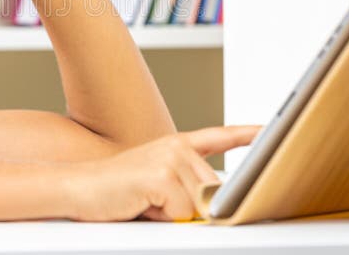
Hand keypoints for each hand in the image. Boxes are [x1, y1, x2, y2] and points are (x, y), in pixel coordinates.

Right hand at [64, 126, 260, 221]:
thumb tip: (215, 206)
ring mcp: (170, 158)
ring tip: (146, 202)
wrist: (78, 187)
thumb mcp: (157, 184)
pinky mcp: (161, 175)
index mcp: (177, 145)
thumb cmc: (117, 191)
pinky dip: (161, 217)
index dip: (247, 135)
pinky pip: (181, 212)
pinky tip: (141, 203)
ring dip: (173, 214)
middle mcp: (177, 147)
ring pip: (198, 205)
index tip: (269, 131)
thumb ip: (187, 187)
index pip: (218, 137)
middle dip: (189, 208)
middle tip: (154, 201)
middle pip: (213, 192)